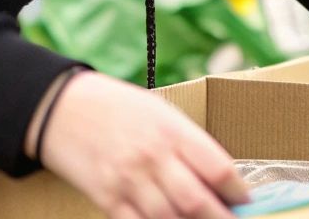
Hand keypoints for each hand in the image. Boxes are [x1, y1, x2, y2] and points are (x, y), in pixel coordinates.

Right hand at [34, 70, 249, 218]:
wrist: (63, 107)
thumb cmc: (119, 107)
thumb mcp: (161, 113)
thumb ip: (189, 144)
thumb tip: (219, 177)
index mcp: (173, 131)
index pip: (218, 168)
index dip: (237, 191)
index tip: (246, 202)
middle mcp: (153, 157)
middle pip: (196, 201)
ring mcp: (128, 180)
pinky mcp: (106, 198)